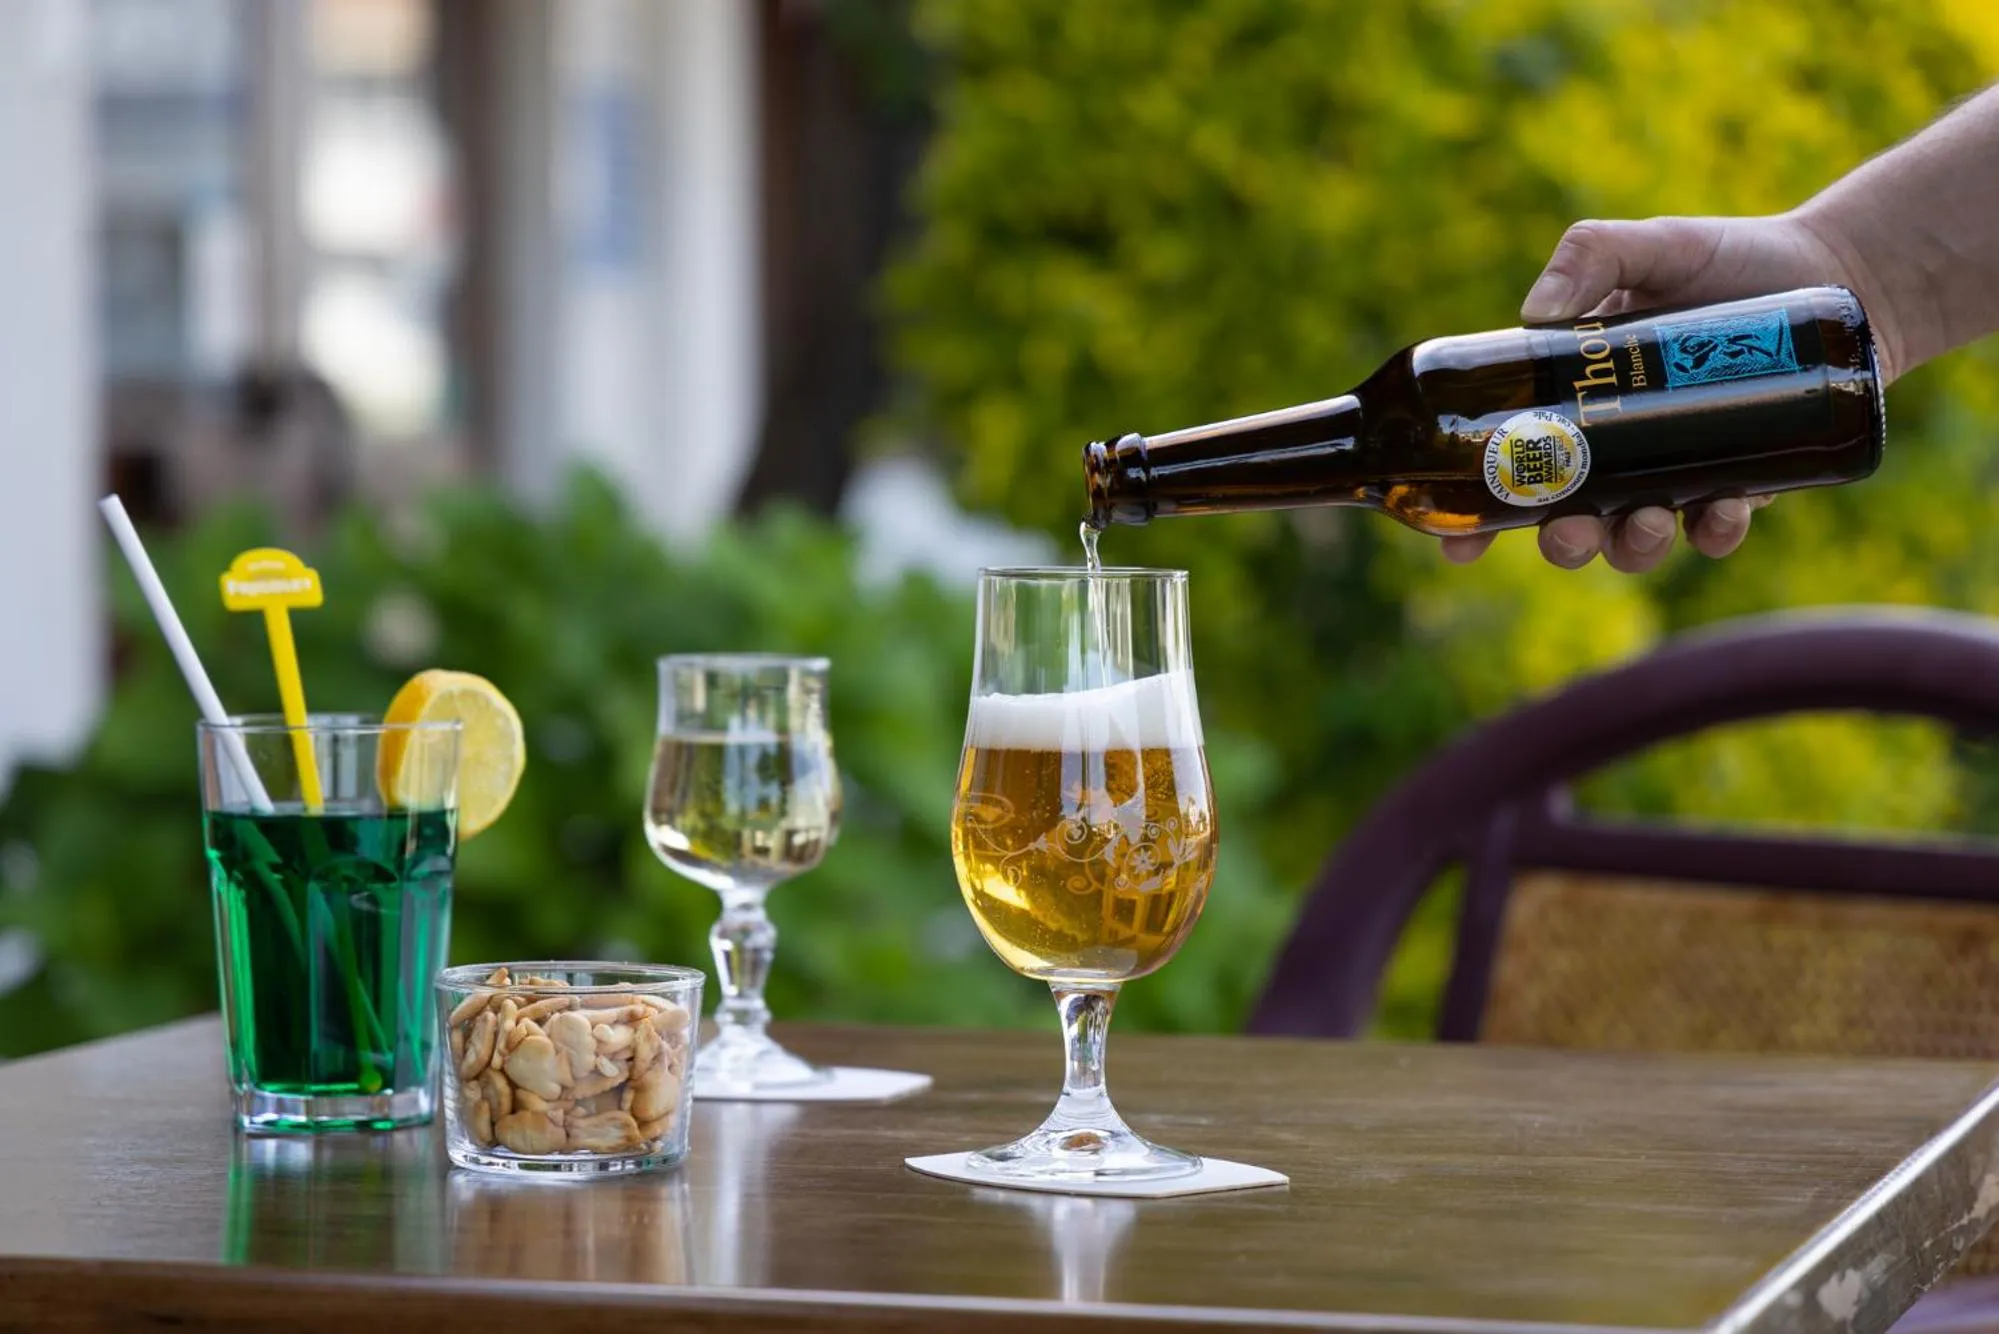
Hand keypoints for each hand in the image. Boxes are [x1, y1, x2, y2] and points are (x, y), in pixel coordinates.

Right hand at [1446, 212, 1870, 572]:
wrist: (1840, 274)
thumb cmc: (1731, 259)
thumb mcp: (1652, 246)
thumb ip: (1588, 256)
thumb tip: (1535, 313)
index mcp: (1572, 401)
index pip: (1509, 468)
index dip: (1476, 520)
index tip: (1457, 548)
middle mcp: (1617, 447)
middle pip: (1568, 521)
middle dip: (1562, 543)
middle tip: (1569, 533)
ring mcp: (1678, 470)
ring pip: (1637, 539)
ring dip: (1634, 546)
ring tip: (1652, 520)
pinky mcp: (1743, 482)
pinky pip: (1716, 529)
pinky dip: (1715, 531)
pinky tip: (1726, 509)